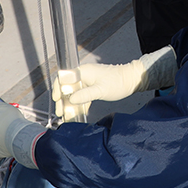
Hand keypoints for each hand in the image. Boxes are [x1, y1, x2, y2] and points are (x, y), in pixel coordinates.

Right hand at [52, 47, 178, 118]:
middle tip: (60, 112)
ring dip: (70, 104)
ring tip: (66, 115)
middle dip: (62, 100)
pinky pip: (82, 96)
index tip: (56, 99)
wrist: (131, 80)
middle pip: (67, 87)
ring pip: (74, 93)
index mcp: (83, 72)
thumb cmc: (117, 83)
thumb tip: (71, 99)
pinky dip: (79, 104)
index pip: (64, 77)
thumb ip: (85, 95)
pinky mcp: (93, 87)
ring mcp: (88, 81)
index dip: (57, 88)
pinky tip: (76, 114)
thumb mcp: (100, 90)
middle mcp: (83, 75)